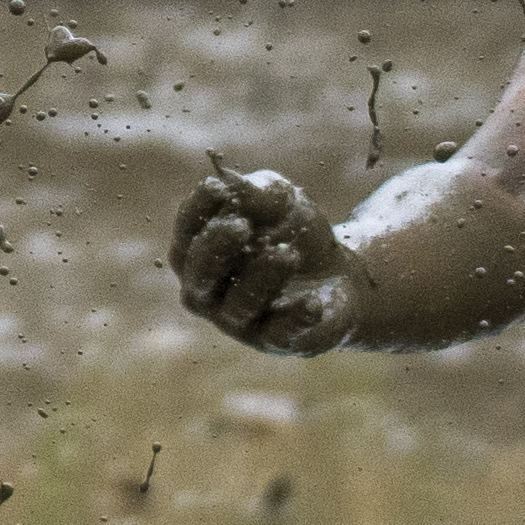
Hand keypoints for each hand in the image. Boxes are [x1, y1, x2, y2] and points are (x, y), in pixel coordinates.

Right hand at [169, 166, 359, 354]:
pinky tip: (314, 302)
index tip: (217, 187)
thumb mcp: (283, 203)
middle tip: (242, 225)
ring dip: (261, 278)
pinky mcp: (275, 340)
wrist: (339, 276)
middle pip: (198, 275)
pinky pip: (280, 333)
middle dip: (215, 249)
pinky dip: (296, 317)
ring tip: (288, 253)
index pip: (186, 234)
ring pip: (237, 305)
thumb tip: (234, 184)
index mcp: (199, 254)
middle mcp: (209, 292)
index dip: (196, 211)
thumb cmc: (293, 233)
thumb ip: (260, 192)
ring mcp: (239, 321)